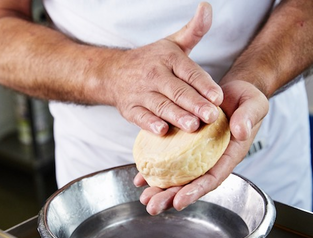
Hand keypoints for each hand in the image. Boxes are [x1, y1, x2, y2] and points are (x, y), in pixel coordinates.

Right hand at [105, 2, 222, 135]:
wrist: (114, 72)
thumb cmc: (151, 60)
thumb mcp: (172, 43)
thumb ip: (194, 31)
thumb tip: (207, 7)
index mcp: (168, 58)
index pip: (189, 72)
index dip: (204, 85)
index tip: (217, 97)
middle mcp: (154, 75)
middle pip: (177, 91)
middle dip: (194, 104)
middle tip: (210, 116)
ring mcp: (140, 93)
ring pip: (161, 105)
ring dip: (176, 116)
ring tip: (192, 126)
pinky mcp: (129, 109)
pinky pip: (140, 117)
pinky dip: (149, 124)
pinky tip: (162, 130)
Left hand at [134, 80, 268, 214]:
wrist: (233, 91)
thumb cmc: (246, 100)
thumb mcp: (253, 104)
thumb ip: (248, 117)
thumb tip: (240, 132)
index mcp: (229, 154)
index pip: (212, 178)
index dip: (196, 190)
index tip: (179, 201)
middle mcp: (211, 158)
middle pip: (190, 183)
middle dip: (171, 197)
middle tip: (152, 207)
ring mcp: (196, 153)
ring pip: (177, 176)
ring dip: (160, 189)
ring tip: (143, 198)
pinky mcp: (183, 144)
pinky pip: (168, 159)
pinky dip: (154, 169)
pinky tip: (140, 177)